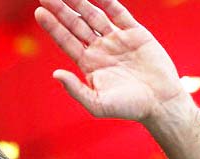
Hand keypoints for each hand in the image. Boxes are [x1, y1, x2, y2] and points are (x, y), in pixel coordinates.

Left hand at [34, 0, 188, 125]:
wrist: (160, 102)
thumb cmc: (128, 108)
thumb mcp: (97, 104)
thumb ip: (75, 89)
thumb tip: (56, 74)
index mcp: (88, 64)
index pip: (65, 40)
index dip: (52, 27)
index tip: (39, 12)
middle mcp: (99, 49)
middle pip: (76, 24)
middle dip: (61, 10)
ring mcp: (116, 39)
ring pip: (94, 15)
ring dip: (80, 2)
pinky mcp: (135, 33)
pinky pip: (119, 12)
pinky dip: (108, 1)